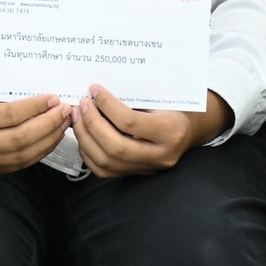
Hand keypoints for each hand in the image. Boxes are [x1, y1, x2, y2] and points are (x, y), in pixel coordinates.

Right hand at [0, 83, 71, 174]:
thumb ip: (1, 95)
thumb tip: (43, 96)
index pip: (7, 116)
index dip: (34, 109)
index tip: (53, 99)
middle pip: (17, 140)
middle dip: (47, 125)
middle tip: (65, 111)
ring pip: (21, 156)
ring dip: (47, 140)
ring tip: (62, 124)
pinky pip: (18, 165)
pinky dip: (38, 151)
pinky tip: (49, 137)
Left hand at [71, 86, 232, 177]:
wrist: (188, 130)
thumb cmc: (173, 108)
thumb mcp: (161, 98)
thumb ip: (133, 97)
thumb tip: (97, 92)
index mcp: (171, 131)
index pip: (130, 122)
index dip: (107, 105)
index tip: (94, 90)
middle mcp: (161, 155)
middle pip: (116, 147)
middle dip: (92, 124)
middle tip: (81, 105)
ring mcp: (148, 169)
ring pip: (107, 162)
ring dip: (85, 138)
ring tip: (77, 117)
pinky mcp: (136, 175)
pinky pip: (105, 170)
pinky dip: (88, 152)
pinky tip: (84, 135)